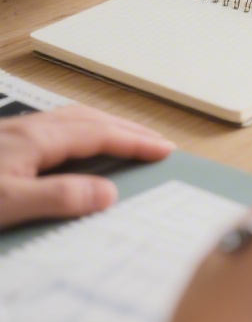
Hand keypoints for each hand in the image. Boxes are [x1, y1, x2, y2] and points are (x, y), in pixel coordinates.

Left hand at [0, 105, 174, 227]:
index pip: (99, 135)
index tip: (165, 149)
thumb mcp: (7, 203)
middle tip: (157, 142)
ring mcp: (13, 130)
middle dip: (128, 129)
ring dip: (105, 125)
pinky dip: (82, 129)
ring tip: (126, 136)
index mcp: (37, 139)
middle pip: (90, 119)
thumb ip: (58, 198)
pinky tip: (76, 142)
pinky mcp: (3, 139)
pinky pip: (55, 124)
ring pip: (71, 118)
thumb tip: (108, 194)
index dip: (135, 141)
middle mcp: (28, 127)